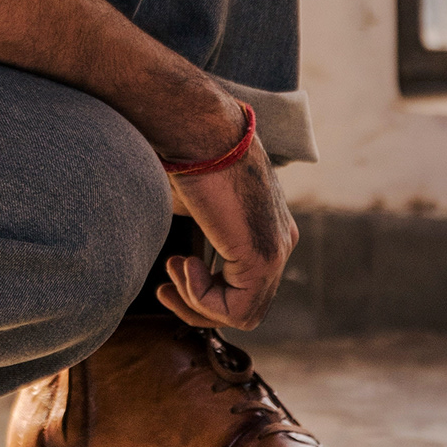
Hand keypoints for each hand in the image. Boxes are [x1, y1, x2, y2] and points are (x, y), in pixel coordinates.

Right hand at [157, 141, 296, 332]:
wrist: (200, 132)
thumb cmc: (192, 156)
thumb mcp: (198, 204)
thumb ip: (202, 235)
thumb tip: (180, 262)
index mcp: (269, 228)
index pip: (246, 283)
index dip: (206, 290)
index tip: (175, 267)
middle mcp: (280, 242)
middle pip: (246, 304)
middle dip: (199, 303)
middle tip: (165, 287)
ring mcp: (276, 252)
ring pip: (243, 314)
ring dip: (197, 302)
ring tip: (175, 266)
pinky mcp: (262, 259)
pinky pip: (236, 311)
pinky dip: (201, 299)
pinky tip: (185, 265)